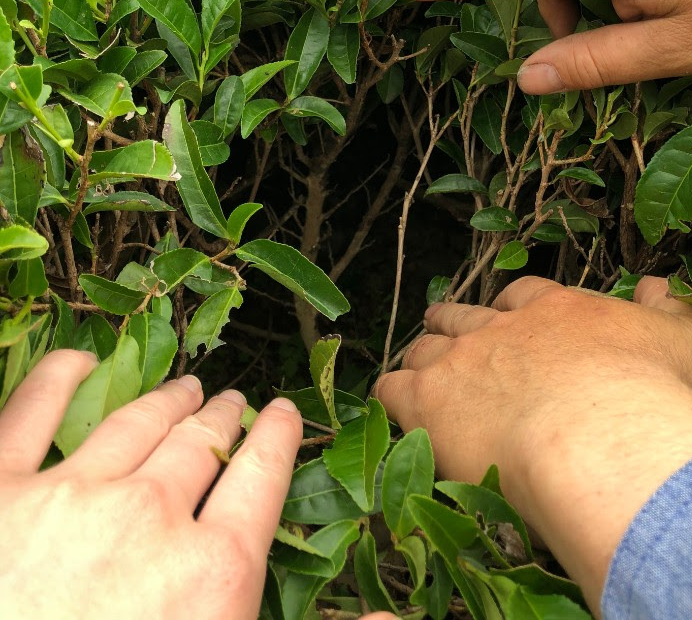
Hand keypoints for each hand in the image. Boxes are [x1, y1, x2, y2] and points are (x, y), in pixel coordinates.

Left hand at [0, 350, 303, 619]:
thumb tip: (391, 615)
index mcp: (213, 570)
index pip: (262, 477)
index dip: (277, 437)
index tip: (284, 413)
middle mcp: (150, 514)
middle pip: (201, 445)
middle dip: (223, 418)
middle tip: (231, 402)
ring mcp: (68, 496)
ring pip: (135, 423)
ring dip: (166, 401)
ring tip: (184, 388)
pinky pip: (30, 414)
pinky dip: (56, 379)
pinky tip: (80, 361)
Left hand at [374, 276, 691, 616]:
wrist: (602, 439)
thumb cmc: (651, 396)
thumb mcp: (685, 340)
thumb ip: (671, 309)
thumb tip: (657, 286)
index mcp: (555, 310)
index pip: (522, 296)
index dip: (512, 310)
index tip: (512, 323)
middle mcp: (501, 327)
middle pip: (464, 316)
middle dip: (456, 325)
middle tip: (454, 340)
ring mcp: (460, 359)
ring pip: (425, 349)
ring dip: (423, 360)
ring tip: (420, 376)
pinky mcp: (427, 400)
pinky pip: (391, 389)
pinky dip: (390, 396)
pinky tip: (393, 408)